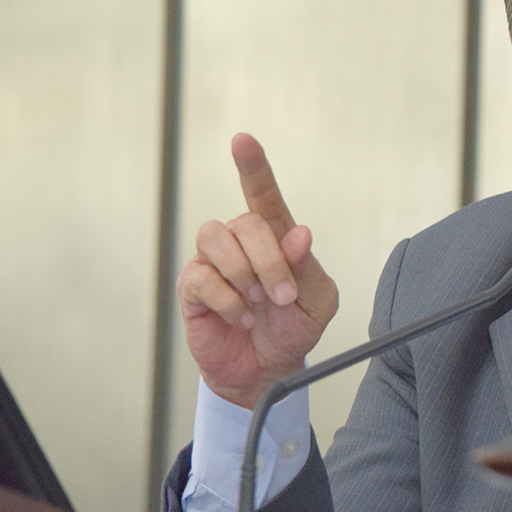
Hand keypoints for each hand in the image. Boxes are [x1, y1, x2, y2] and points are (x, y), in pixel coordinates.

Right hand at [176, 134, 338, 407]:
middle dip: (269, 260)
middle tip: (282, 295)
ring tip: (257, 303)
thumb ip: (308, 267)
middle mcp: (241, 243)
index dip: (253, 167)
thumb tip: (301, 233)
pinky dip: (227, 300)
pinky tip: (240, 317)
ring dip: (244, 273)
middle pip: (246, 223)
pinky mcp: (193, 288)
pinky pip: (202, 277)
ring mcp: (214, 263)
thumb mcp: (317, 300)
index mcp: (275, 238)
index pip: (263, 195)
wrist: (268, 370)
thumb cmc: (293, 328)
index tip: (242, 140)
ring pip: (216, 238)